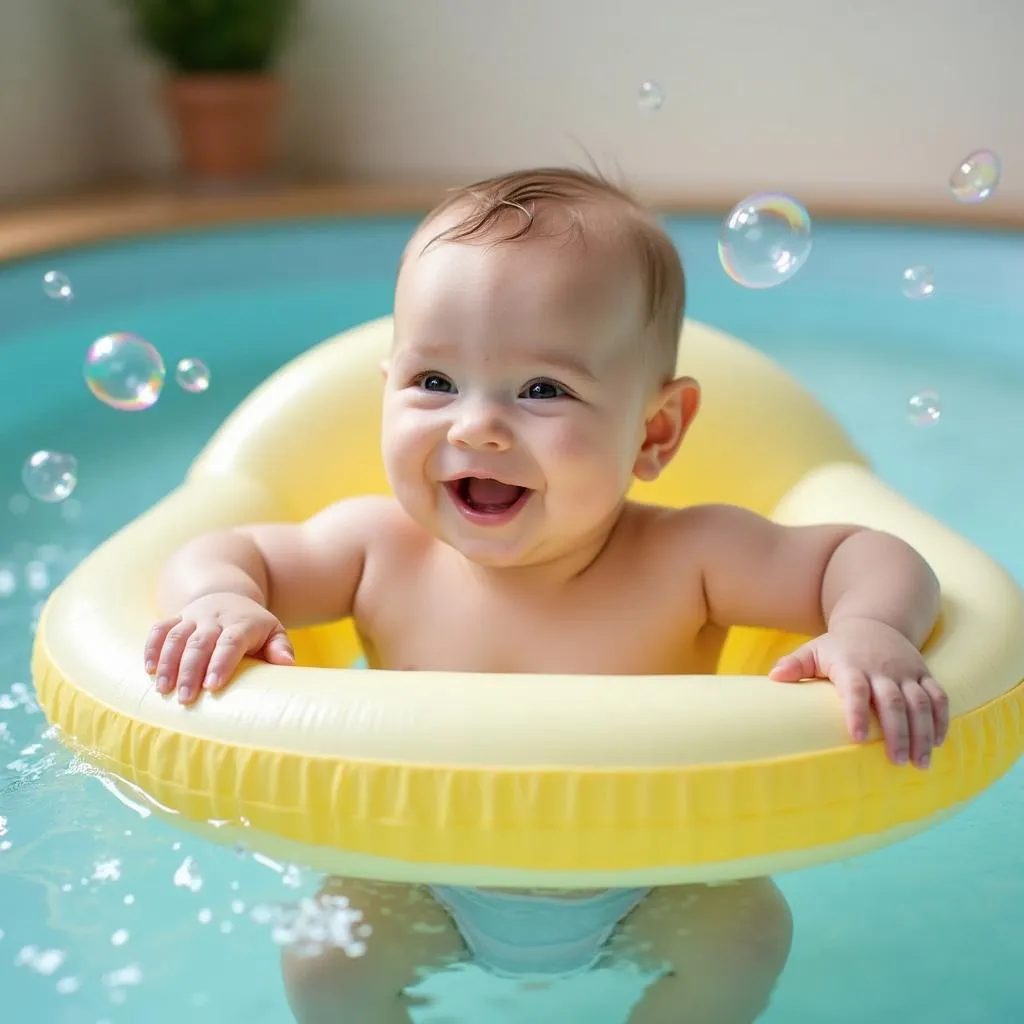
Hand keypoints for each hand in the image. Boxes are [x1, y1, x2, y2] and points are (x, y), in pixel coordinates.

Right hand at [144, 593, 294, 704]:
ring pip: (176, 637)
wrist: (228, 595)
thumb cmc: (253, 625)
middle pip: (200, 643)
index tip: (213, 686)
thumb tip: (287, 664)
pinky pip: (159, 629)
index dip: (221, 663)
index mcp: (242, 623)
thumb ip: (280, 647)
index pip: (231, 642)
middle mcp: (215, 619)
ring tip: (163, 690)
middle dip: (190, 671)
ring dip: (168, 663)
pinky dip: (151, 648)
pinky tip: (148, 670)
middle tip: (185, 698)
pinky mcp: (175, 618)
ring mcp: (192, 617)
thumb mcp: (273, 631)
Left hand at [768, 618, 947, 768]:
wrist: (875, 621)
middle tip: (896, 761)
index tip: (858, 738)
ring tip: (921, 762)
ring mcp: (906, 671)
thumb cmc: (839, 646)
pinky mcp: (924, 673)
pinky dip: (941, 719)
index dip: (857, 713)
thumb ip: (795, 664)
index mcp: (852, 665)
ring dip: (923, 733)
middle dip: (898, 733)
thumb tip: (774, 677)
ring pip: (920, 703)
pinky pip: (939, 696)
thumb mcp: (814, 650)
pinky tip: (938, 742)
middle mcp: (882, 669)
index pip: (856, 690)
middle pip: (893, 702)